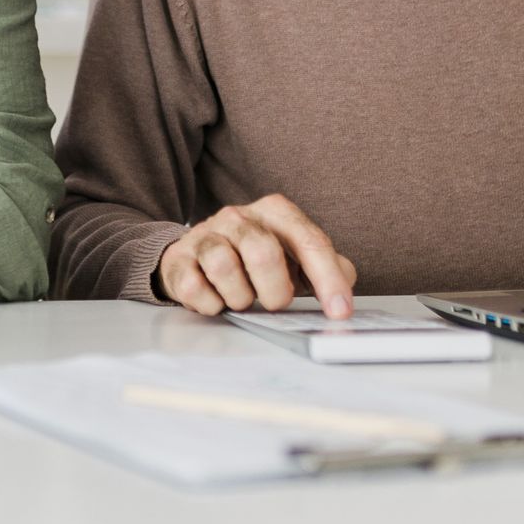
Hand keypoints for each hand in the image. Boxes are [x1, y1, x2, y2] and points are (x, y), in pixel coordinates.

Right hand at [153, 195, 355, 318]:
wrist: (194, 256)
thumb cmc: (253, 259)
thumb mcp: (293, 256)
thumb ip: (325, 265)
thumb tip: (345, 279)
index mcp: (274, 212)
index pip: (308, 240)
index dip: (327, 278)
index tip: (340, 311)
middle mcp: (238, 216)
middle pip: (263, 252)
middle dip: (274, 291)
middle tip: (276, 303)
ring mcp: (205, 234)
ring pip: (224, 267)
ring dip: (240, 297)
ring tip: (242, 299)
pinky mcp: (178, 258)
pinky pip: (195, 287)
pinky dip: (211, 304)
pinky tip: (217, 300)